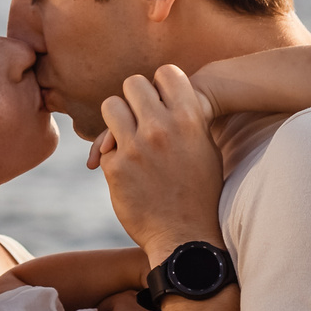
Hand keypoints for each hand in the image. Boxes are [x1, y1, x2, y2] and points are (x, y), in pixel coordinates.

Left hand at [97, 66, 224, 258]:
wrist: (186, 237)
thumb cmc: (201, 193)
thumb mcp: (205, 149)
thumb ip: (186, 119)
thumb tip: (163, 97)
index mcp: (190, 119)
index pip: (166, 73)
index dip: (160, 84)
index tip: (159, 99)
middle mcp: (162, 127)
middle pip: (133, 83)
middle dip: (134, 99)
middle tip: (139, 117)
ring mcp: (136, 147)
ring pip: (110, 106)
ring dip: (117, 120)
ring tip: (126, 137)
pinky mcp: (115, 167)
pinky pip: (105, 145)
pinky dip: (112, 155)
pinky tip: (126, 172)